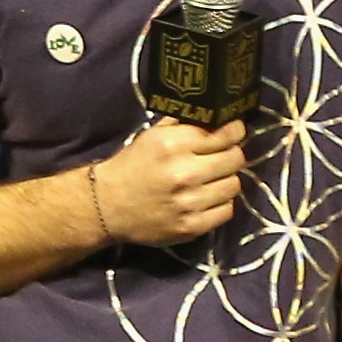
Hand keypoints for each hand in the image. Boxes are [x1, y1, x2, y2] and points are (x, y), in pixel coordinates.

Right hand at [84, 114, 249, 250]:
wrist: (106, 206)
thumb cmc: (132, 166)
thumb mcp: (151, 136)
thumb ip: (183, 123)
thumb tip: (218, 115)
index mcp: (171, 145)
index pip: (223, 135)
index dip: (234, 131)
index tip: (234, 132)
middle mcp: (182, 173)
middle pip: (234, 159)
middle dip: (231, 155)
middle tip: (222, 157)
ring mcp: (188, 203)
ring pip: (234, 185)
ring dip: (226, 180)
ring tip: (211, 180)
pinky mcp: (191, 227)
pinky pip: (227, 210)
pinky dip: (220, 204)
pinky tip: (206, 199)